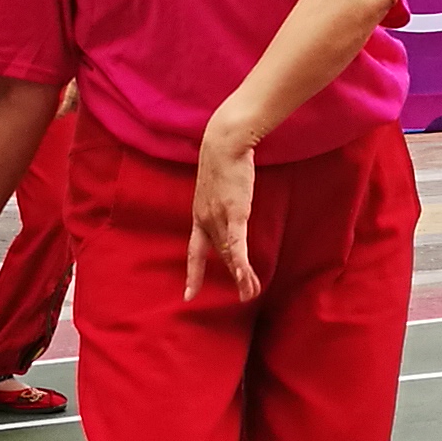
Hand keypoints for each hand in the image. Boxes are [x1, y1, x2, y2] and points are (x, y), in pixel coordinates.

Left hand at [185, 128, 262, 304]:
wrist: (224, 143)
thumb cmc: (223, 160)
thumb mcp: (218, 187)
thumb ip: (222, 201)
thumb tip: (229, 205)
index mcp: (199, 216)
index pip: (194, 252)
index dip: (193, 274)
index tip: (189, 295)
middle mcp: (206, 221)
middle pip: (222, 256)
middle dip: (234, 278)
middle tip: (245, 297)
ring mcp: (219, 218)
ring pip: (232, 254)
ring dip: (243, 276)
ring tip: (252, 293)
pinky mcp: (235, 213)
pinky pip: (238, 243)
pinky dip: (241, 262)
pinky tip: (245, 278)